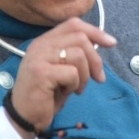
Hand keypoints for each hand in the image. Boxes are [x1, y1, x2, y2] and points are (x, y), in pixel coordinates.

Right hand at [9, 18, 117, 135]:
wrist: (27, 114)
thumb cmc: (49, 93)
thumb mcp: (65, 69)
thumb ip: (77, 54)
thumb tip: (104, 43)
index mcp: (45, 41)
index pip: (73, 24)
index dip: (95, 32)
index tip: (111, 43)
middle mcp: (40, 45)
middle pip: (80, 38)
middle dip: (95, 60)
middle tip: (97, 78)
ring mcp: (38, 57)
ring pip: (79, 55)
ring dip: (85, 76)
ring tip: (76, 88)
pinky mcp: (41, 73)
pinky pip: (72, 73)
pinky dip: (75, 85)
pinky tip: (65, 92)